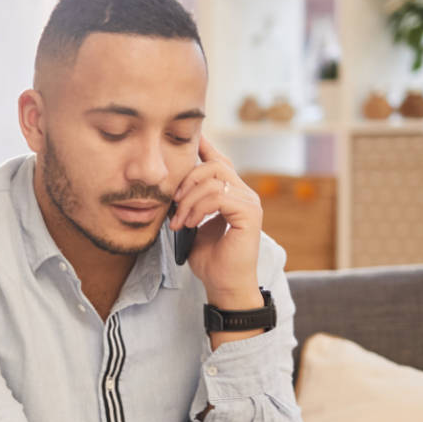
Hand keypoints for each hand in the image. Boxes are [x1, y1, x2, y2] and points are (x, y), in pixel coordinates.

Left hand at [169, 135, 263, 307]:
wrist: (223, 283)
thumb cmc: (209, 259)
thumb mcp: (192, 225)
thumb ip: (189, 204)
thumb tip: (173, 188)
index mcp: (232, 193)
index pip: (219, 162)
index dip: (204, 148)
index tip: (188, 138)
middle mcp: (244, 193)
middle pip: (214, 165)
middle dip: (187, 180)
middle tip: (173, 203)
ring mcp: (249, 202)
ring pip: (214, 180)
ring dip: (189, 200)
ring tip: (179, 221)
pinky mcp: (249, 213)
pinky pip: (219, 196)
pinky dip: (198, 208)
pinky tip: (190, 223)